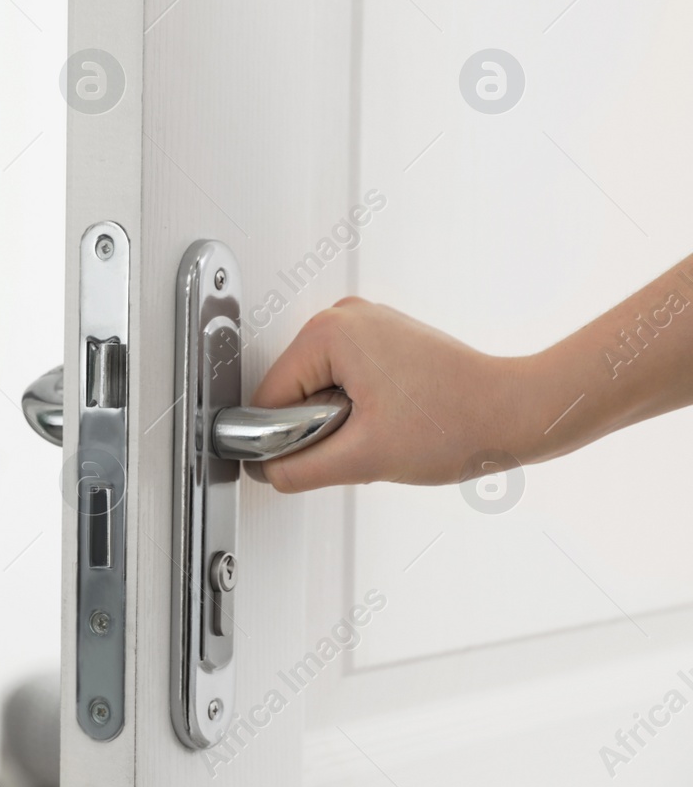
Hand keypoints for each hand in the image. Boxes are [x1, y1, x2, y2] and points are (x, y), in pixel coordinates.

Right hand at [252, 298, 533, 492]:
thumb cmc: (460, 422)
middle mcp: (344, 315)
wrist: (519, 412)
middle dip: (316, 426)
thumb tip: (267, 471)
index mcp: (330, 331)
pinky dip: (356, 406)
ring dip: (337, 418)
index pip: (270, 397)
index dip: (282, 439)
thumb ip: (300, 469)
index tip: (321, 454)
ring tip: (384, 427)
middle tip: (365, 439)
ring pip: (317, 387)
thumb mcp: (365, 458)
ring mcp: (366, 323)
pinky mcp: (383, 337)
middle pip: (292, 389)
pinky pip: (343, 378)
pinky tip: (391, 416)